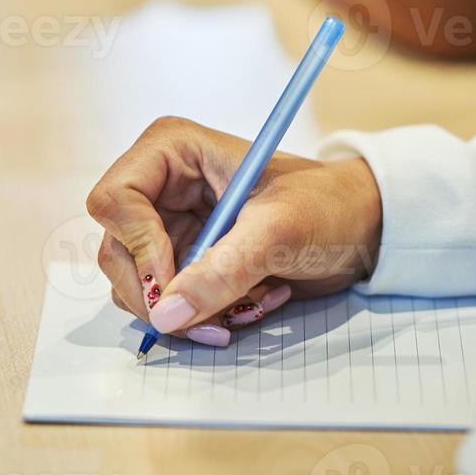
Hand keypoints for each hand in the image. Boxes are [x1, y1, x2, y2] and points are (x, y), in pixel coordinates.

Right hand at [85, 117, 383, 346]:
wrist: (360, 228)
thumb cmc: (326, 206)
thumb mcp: (278, 232)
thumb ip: (222, 270)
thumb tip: (167, 314)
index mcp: (172, 151)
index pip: (115, 200)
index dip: (137, 247)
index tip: (172, 285)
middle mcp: (160, 186)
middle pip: (117, 250)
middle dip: (160, 295)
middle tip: (206, 323)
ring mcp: (169, 225)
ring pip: (138, 285)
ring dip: (187, 311)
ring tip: (245, 309)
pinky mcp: (184, 259)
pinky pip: (167, 302)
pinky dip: (203, 315)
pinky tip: (250, 304)